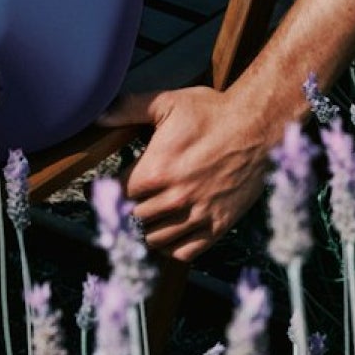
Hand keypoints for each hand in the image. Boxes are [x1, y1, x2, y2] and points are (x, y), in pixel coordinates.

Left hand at [97, 86, 277, 262]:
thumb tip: (97, 114)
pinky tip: (169, 233)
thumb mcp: (167, 103)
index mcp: (157, 169)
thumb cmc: (212, 113)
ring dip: (147, 229)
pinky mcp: (219, 225)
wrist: (258, 127)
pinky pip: (185, 251)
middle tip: (134, 200)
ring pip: (156, 239)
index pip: (121, 193)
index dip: (116, 189)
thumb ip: (128, 108)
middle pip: (136, 218)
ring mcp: (198, 214)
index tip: (117, 185)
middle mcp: (176, 197)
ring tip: (148, 217)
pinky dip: (172, 247)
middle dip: (131, 208)